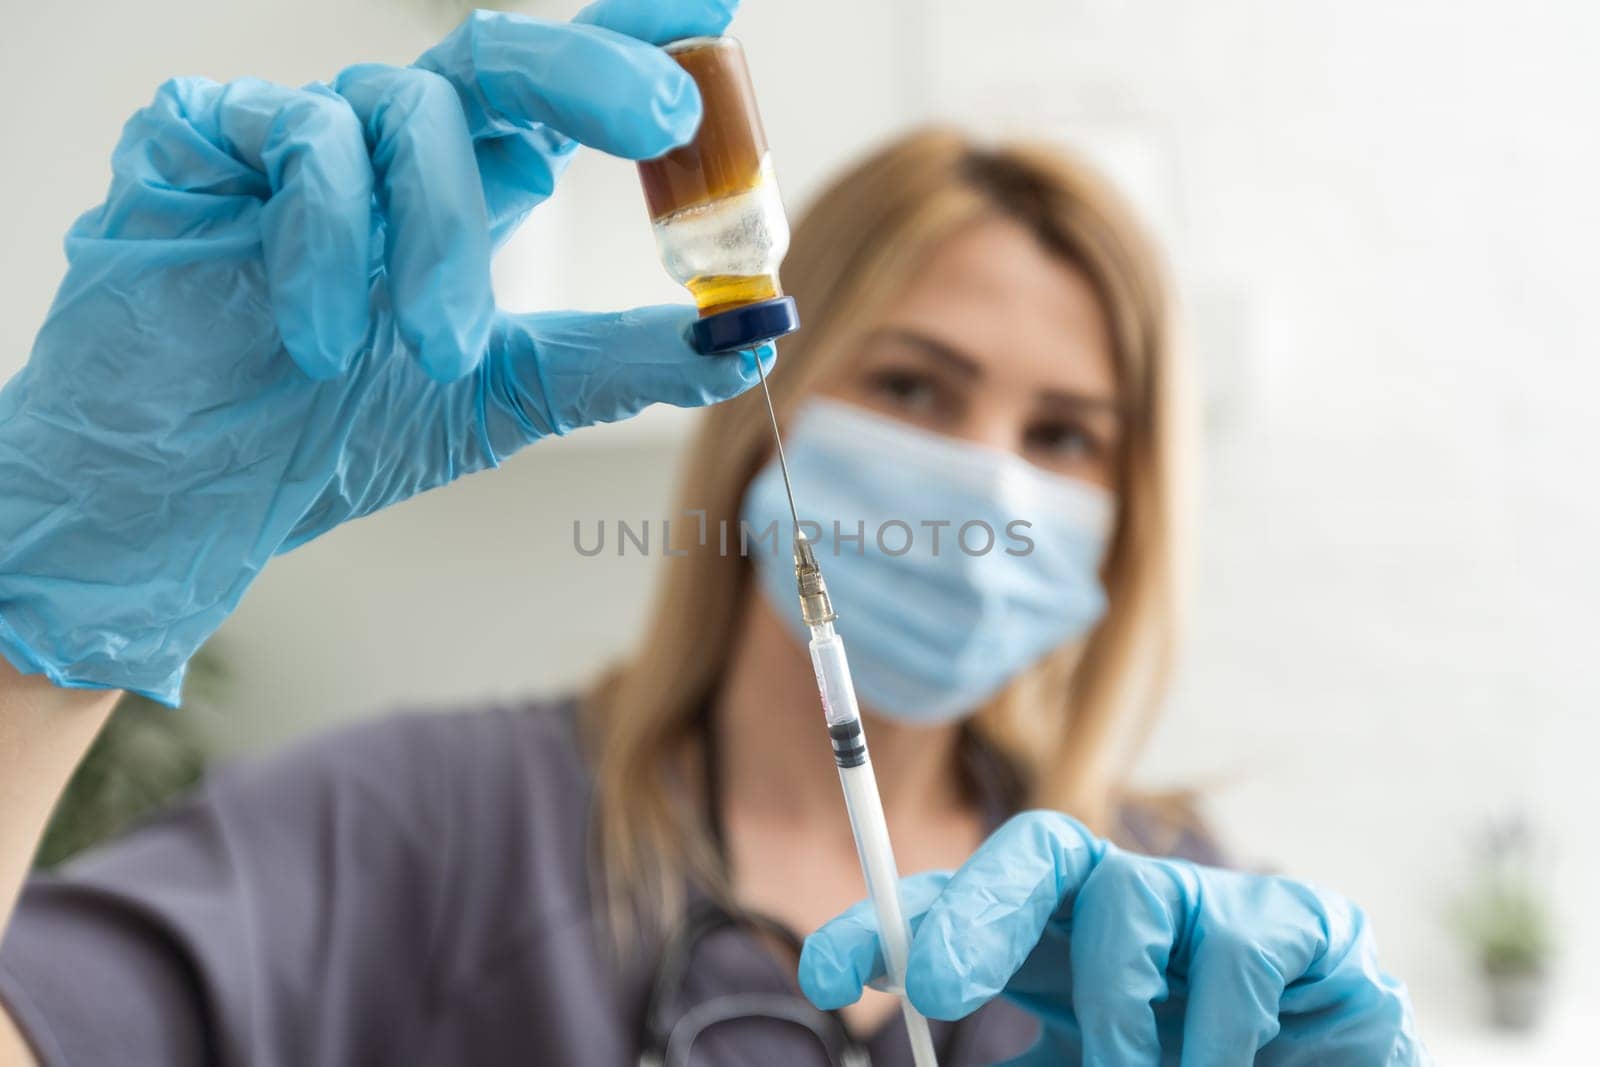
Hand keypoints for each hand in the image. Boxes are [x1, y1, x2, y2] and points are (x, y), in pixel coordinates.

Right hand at [0, 0, 766, 705]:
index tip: (713, 9)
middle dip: (590, 72)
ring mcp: (294, 133)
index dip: (628, 41)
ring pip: (404, 111)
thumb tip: (751, 340)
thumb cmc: (328, 435)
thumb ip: (619, 362)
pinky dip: (323, 239)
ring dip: (440, 235)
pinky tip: (315, 334)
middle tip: (665, 117)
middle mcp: (387, 147)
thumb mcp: (503, 396)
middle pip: (499, 57)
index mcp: (461, 189)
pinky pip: (291, 138)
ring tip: (438, 353)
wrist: (189, 499)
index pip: (552, 93)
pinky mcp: (198, 139)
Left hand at [799, 811, 1424, 1065]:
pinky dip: (1217, 1031)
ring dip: (1119, 1007)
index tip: (827, 976)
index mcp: (1058, 955)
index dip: (888, 931)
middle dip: (975, 908)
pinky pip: (1240, 947)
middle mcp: (1124, 912)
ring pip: (1132, 893)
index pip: (959, 911)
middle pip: (1036, 850)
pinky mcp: (1303, 925)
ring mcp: (1213, 907)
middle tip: (936, 989)